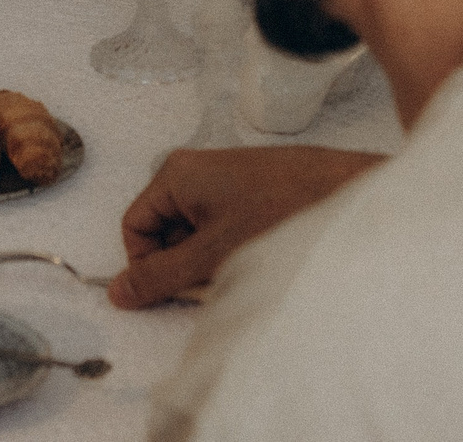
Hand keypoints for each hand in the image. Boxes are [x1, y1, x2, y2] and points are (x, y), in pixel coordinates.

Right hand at [110, 145, 384, 308]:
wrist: (345, 190)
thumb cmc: (279, 211)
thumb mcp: (211, 255)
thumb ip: (160, 277)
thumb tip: (118, 292)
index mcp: (175, 175)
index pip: (134, 226)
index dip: (147, 263)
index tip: (173, 287)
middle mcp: (194, 171)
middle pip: (164, 230)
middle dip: (183, 262)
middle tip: (213, 278)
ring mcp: (223, 180)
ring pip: (195, 233)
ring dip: (209, 259)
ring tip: (241, 265)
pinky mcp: (248, 190)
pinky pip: (221, 227)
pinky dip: (231, 248)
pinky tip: (257, 254)